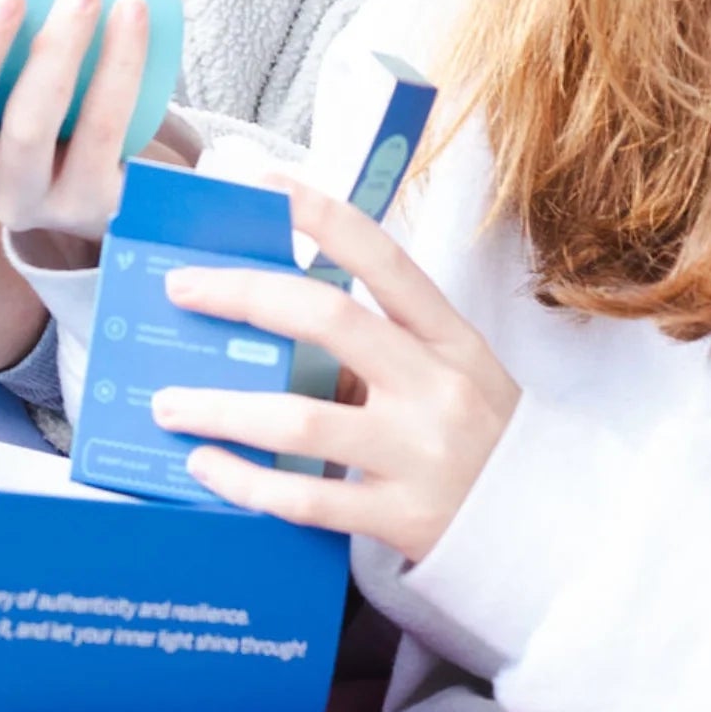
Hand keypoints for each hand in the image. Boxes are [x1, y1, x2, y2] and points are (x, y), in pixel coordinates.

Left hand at [146, 180, 520, 564]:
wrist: (542, 525)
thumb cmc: (478, 432)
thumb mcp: (450, 370)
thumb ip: (381, 342)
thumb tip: (273, 310)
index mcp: (449, 336)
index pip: (384, 258)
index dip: (324, 216)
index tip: (267, 186)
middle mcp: (435, 385)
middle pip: (328, 320)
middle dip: (244, 296)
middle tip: (181, 289)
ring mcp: (417, 453)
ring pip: (300, 422)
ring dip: (221, 408)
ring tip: (168, 403)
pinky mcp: (399, 517)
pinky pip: (305, 499)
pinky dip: (245, 481)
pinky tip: (206, 466)